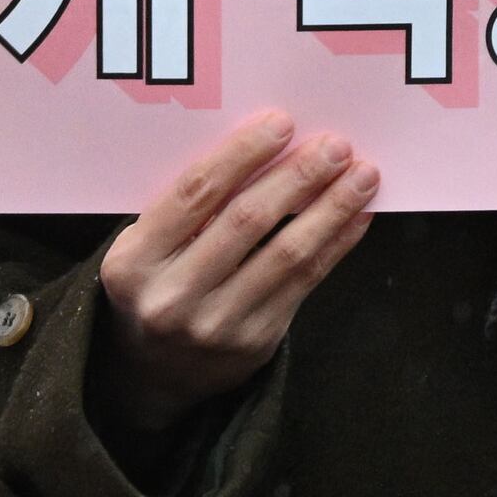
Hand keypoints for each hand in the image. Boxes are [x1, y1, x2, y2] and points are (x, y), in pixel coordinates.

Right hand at [93, 112, 375, 435]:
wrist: (156, 374)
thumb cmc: (159, 284)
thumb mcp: (149, 248)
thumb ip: (192, 207)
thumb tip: (270, 144)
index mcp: (133, 262)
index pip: (194, 194)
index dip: (241, 154)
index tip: (282, 122)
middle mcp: (171, 296)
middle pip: (246, 221)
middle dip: (298, 176)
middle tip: (336, 144)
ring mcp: (214, 324)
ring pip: (286, 254)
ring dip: (332, 207)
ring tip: (364, 174)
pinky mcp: (255, 342)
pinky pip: (306, 282)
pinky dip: (338, 243)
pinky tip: (360, 214)